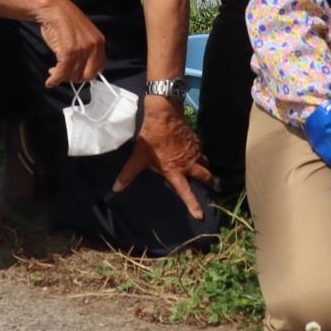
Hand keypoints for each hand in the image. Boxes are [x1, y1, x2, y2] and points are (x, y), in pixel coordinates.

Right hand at [33, 0, 105, 87]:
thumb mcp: (81, 38)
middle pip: (87, 75)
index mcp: (99, 42)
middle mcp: (94, 45)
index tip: (74, 75)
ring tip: (53, 73)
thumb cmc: (63, 23)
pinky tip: (50, 80)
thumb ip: (85, 53)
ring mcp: (83, 47)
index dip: (85, 76)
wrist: (53, 8)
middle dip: (73, 78)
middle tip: (62, 75)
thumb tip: (80, 73)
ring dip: (62, 78)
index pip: (99, 69)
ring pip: (74, 75)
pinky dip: (55, 79)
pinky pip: (63, 71)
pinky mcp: (70, 49)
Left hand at [112, 97, 210, 218]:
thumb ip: (128, 174)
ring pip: (205, 162)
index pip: (185, 191)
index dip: (192, 204)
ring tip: (209, 171)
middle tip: (215, 188)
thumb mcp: (139, 157)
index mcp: (173, 170)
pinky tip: (198, 153)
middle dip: (210, 182)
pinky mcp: (195, 140)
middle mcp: (187, 163)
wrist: (164, 115)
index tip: (200, 215)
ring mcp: (193, 151)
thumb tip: (115, 188)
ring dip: (207, 168)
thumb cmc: (151, 138)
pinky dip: (202, 155)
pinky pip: (201, 150)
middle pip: (204, 176)